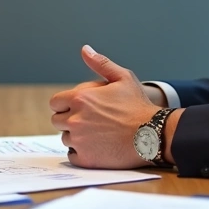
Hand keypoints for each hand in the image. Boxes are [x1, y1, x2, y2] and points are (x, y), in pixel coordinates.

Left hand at [49, 45, 161, 168]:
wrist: (153, 135)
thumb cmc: (138, 105)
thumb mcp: (123, 78)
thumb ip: (100, 64)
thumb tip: (85, 50)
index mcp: (79, 99)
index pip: (55, 103)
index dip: (65, 104)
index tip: (78, 107)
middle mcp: (75, 120)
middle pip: (57, 121)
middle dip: (69, 119)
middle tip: (89, 121)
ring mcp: (79, 141)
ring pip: (65, 138)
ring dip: (76, 136)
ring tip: (96, 134)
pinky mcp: (86, 159)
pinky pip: (73, 156)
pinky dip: (81, 153)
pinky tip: (96, 147)